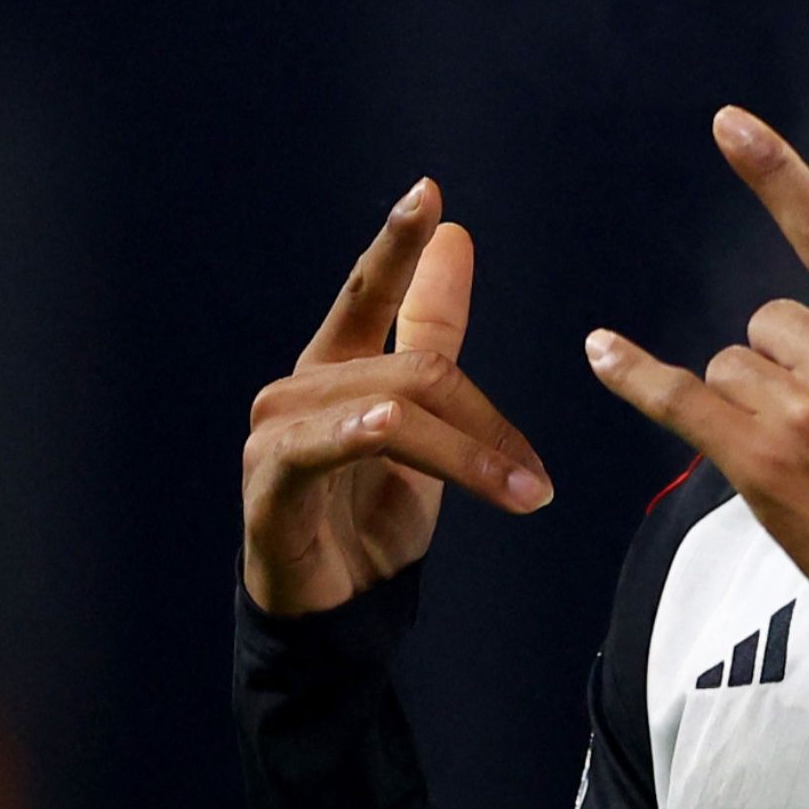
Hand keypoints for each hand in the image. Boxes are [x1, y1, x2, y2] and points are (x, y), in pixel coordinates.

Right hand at [241, 179, 552, 615]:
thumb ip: (433, 329)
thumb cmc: (371, 516)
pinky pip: (327, 445)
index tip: (429, 193)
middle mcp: (298, 389)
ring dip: (470, 453)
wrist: (335, 616)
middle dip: (489, 423)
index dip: (396, 244)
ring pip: (395, 407)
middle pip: (419, 368)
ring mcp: (277, 434)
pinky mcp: (269, 483)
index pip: (368, 292)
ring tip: (525, 493)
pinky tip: (385, 431)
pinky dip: (368, 437)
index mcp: (334, 369)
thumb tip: (457, 236)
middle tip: (539, 480)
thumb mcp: (426, 420)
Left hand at [585, 107, 808, 614]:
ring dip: (755, 395)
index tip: (726, 124)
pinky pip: (678, 401)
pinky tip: (601, 350)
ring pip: (733, 363)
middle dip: (792, 360)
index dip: (774, 173)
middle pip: (771, 319)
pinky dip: (636, 375)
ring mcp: (796, 415)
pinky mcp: (757, 467)